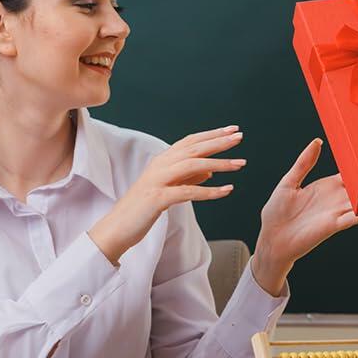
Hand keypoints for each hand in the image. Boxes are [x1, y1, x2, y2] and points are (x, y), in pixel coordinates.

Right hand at [90, 127, 246, 264]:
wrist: (118, 227)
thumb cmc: (143, 209)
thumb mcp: (169, 190)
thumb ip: (188, 178)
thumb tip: (210, 170)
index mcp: (162, 161)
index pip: (190, 141)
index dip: (211, 134)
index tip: (232, 130)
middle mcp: (160, 165)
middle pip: (193, 148)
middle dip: (218, 141)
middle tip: (240, 137)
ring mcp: (157, 180)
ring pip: (192, 165)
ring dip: (218, 163)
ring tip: (240, 163)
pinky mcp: (158, 198)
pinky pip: (188, 192)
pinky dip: (209, 191)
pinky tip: (226, 190)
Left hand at [251, 140, 357, 294]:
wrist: (272, 239)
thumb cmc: (277, 212)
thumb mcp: (289, 182)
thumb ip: (304, 163)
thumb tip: (317, 142)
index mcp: (324, 187)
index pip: (347, 174)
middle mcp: (334, 200)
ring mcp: (335, 213)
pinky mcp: (333, 225)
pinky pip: (353, 218)